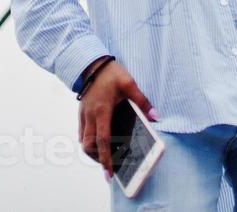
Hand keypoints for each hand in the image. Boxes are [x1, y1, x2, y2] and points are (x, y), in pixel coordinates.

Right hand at [78, 59, 156, 179]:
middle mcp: (90, 116)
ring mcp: (84, 115)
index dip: (106, 158)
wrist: (92, 64)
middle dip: (98, 158)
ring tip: (105, 156)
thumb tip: (155, 117)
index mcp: (102, 111)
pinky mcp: (81, 113)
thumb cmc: (111, 73)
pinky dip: (89, 141)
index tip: (110, 171)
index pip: (103, 140)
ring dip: (92, 151)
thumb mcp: (129, 84)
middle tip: (110, 166)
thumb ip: (142, 101)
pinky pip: (82, 133)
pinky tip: (99, 143)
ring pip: (83, 141)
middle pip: (89, 145)